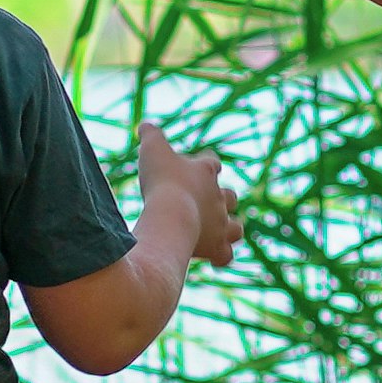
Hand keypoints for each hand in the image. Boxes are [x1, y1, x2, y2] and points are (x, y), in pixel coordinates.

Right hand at [136, 123, 240, 263]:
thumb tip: (145, 124)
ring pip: (236, 227)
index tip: (199, 168)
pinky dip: (221, 256)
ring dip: (229, 229)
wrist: (173, 214)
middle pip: (230, 196)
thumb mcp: (152, 151)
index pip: (213, 163)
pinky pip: (225, 255)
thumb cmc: (162, 182)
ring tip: (216, 233)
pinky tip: (213, 257)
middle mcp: (219, 197)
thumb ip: (150, 136)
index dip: (207, 165)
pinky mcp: (217, 247)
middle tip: (205, 205)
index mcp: (206, 171)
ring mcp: (221, 223)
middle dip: (222, 200)